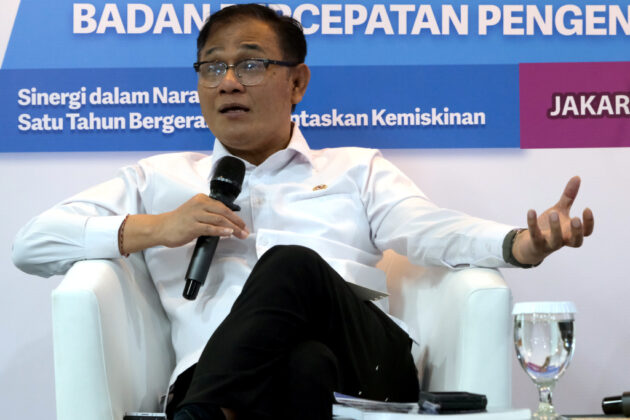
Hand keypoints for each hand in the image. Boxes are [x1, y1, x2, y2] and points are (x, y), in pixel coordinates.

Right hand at [122, 194, 248, 253]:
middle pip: (224, 213)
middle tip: (245, 231)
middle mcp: (199, 205)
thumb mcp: (195, 211)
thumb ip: (209, 214)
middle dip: (237, 222)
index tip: (243, 225)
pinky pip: (210, 228)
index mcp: (201, 199)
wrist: (161, 227)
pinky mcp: (192, 226)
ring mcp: (195, 215)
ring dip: (233, 228)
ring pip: (219, 220)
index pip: (223, 207)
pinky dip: (221, 231)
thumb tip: (226, 223)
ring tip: (240, 234)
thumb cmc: (178, 221)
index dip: (235, 216)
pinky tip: (228, 234)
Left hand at [512, 176, 593, 265]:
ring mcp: (549, 244)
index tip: (586, 209)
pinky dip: (532, 223)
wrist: (531, 243)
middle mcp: (563, 240)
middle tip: (575, 218)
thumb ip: (569, 197)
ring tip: (553, 212)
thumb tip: (577, 177)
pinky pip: (534, 235)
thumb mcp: (560, 210)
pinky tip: (531, 211)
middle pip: (575, 242)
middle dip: (576, 231)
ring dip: (555, 227)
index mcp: (571, 233)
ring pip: (555, 241)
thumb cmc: (549, 226)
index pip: (586, 232)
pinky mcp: (535, 243)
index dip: (589, 223)